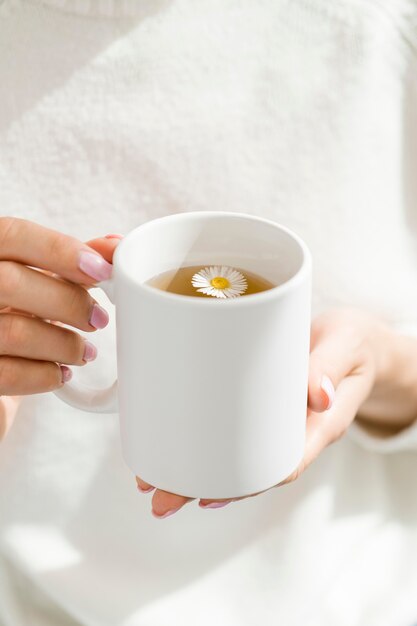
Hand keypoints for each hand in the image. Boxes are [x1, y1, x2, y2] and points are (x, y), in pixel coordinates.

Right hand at [0, 217, 120, 438]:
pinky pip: (9, 374)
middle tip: (98, 318)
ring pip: (15, 332)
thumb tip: (113, 249)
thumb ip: (70, 261)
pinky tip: (60, 372)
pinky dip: (45, 375)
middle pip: (12, 282)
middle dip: (68, 302)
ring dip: (64, 345)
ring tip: (85, 351)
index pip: (13, 235)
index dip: (60, 250)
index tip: (101, 270)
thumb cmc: (14, 310)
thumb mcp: (36, 278)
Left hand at [136, 307, 409, 517]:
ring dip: (192, 468)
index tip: (208, 497)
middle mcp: (290, 429)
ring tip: (149, 478)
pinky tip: (169, 440)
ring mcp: (272, 419)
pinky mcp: (258, 402)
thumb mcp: (349, 345)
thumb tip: (317, 394)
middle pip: (246, 468)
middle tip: (157, 495)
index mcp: (317, 425)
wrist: (355, 339)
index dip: (245, 485)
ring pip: (232, 454)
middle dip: (201, 485)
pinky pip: (230, 427)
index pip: (280, 465)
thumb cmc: (354, 344)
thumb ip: (331, 365)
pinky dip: (199, 437)